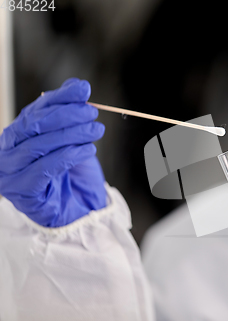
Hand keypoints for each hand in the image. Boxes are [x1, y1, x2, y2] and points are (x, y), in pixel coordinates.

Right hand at [0, 78, 106, 226]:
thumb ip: (71, 113)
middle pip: (34, 125)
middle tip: (92, 113)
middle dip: (67, 115)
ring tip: (96, 131)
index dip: (60, 98)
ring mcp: (11, 174)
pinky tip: (88, 150)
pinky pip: (46, 168)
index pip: (35, 110)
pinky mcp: (23, 192)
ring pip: (40, 145)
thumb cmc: (74, 175)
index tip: (84, 90)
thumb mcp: (74, 139)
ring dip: (72, 134)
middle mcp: (7, 153)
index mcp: (16, 136)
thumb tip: (78, 85)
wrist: (79, 210)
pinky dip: (69, 155)